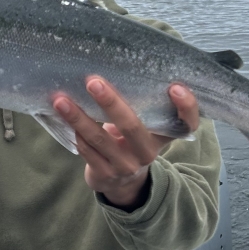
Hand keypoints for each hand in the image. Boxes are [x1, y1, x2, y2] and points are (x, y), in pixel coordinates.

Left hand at [53, 78, 199, 209]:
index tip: (175, 87)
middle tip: (92, 82)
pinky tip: (63, 118)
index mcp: (162, 135)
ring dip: (78, 118)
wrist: (121, 183)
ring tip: (61, 100)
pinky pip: (87, 151)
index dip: (186, 107)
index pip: (187, 124)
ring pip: (100, 140)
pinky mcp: (105, 175)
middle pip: (133, 127)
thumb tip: (110, 66)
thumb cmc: (130, 141)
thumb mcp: (142, 127)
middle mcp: (148, 152)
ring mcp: (126, 166)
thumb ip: (137, 106)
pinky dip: (75, 133)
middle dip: (111, 103)